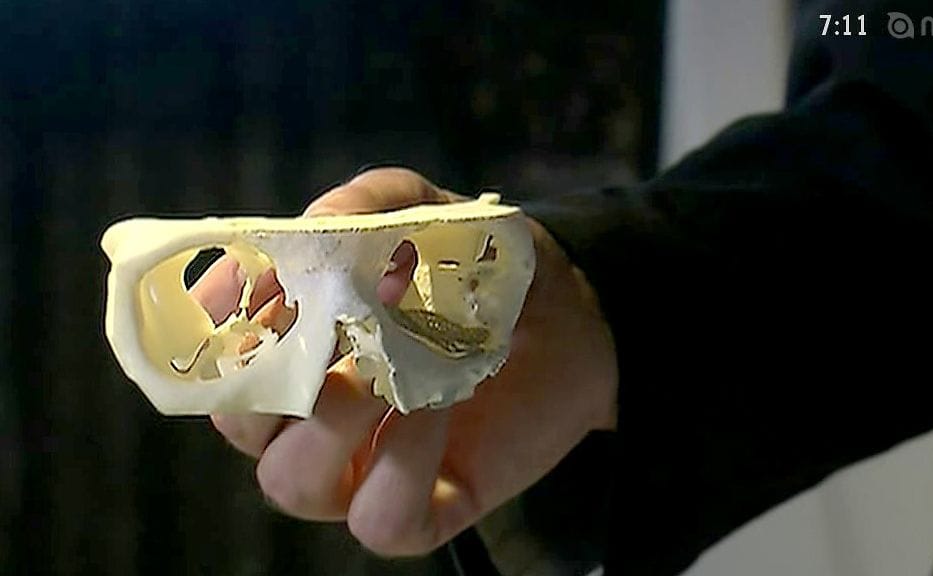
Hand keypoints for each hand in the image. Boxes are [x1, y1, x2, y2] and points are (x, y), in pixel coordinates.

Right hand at [196, 167, 617, 555]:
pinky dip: (399, 464)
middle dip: (270, 384)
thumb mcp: (424, 211)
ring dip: (330, 424)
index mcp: (299, 355)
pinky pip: (382, 518)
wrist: (572, 310)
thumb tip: (312, 227)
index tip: (266, 294)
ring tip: (387, 371)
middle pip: (245, 433)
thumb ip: (366, 204)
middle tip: (327, 332)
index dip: (225, 336)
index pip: (223, 365)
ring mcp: (368, 469)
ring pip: (295, 485)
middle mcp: (318, 421)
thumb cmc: (479, 264)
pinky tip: (437, 407)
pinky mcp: (428, 506)